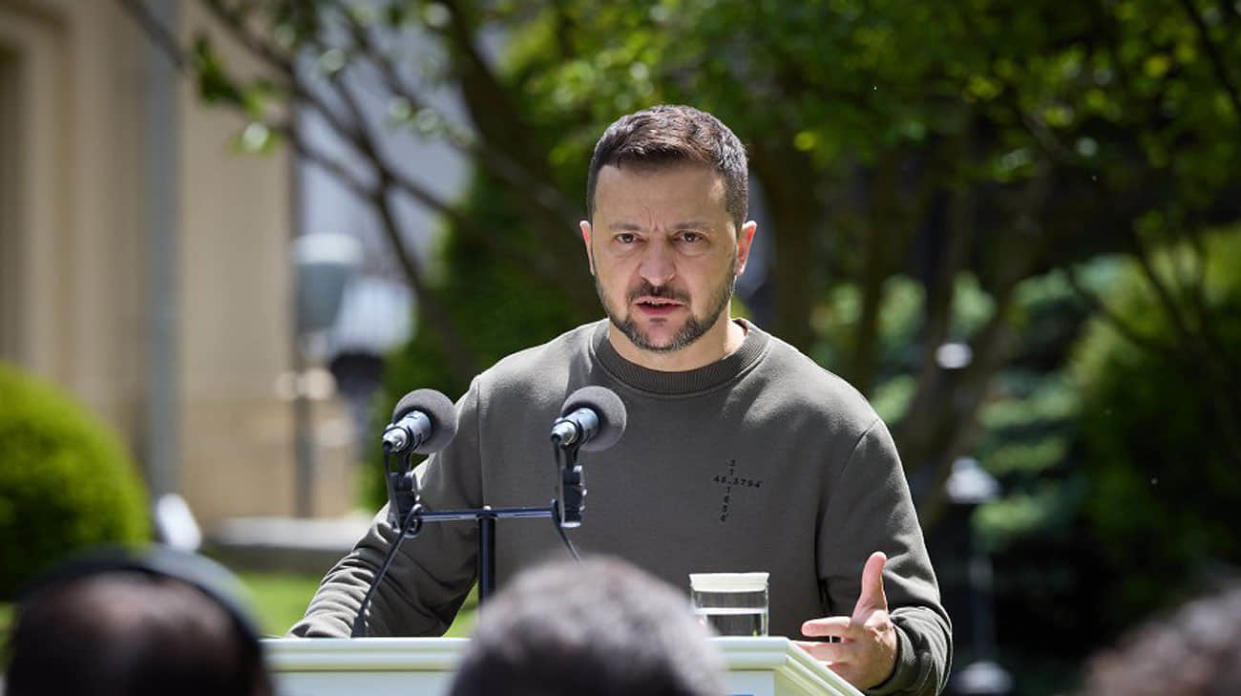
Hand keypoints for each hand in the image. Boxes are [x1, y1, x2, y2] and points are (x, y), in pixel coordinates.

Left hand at [795, 551, 897, 689]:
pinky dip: (817, 676)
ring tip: (790, 655)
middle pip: (833, 652)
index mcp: (863, 630)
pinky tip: (800, 668)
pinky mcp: (850, 682)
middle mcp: (859, 651)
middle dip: (813, 650)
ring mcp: (855, 668)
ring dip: (810, 663)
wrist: (893, 659)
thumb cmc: (877, 626)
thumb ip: (872, 579)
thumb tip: (878, 555)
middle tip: (792, 644)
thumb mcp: (875, 602)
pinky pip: (831, 680)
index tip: (805, 627)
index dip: (824, 628)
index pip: (842, 628)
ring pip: (829, 669)